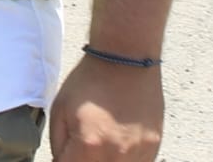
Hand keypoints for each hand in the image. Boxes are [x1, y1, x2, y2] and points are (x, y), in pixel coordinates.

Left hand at [49, 56, 163, 159]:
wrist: (125, 60)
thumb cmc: (90, 82)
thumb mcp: (59, 109)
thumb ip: (58, 144)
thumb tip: (61, 161)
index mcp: (89, 145)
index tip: (65, 154)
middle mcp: (117, 155)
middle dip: (83, 160)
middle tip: (81, 146)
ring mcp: (139, 154)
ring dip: (104, 160)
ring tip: (100, 141)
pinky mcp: (154, 148)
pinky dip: (123, 160)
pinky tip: (116, 146)